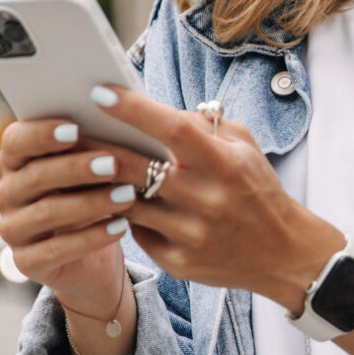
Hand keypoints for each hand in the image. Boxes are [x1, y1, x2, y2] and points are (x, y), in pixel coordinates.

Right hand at [0, 117, 159, 318]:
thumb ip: (94, 141)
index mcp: (16, 161)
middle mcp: (6, 194)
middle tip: (114, 164)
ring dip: (91, 203)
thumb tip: (119, 108)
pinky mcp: (26, 262)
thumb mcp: (93, 167)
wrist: (94, 256)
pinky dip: (92, 237)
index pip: (15, 140)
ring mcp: (12, 229)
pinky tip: (121, 227)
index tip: (75, 128)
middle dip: (77, 168)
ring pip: (47, 213)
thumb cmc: (94, 195)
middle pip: (34, 176)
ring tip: (128, 195)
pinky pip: (57, 249)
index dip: (41, 133)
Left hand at [89, 85, 343, 314]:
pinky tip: (108, 202)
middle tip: (70, 131)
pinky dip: (121, 214)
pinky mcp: (177, 261)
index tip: (100, 92)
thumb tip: (154, 111)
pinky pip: (135, 232)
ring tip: (79, 165)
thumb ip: (203, 125)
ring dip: (101, 183)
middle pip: (135, 168)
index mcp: (224, 164)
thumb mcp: (244, 147)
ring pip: (126, 202)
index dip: (133, 110)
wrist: (282, 253)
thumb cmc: (258, 190)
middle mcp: (206, 199)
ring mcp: (189, 234)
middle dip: (97, 147)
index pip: (172, 129)